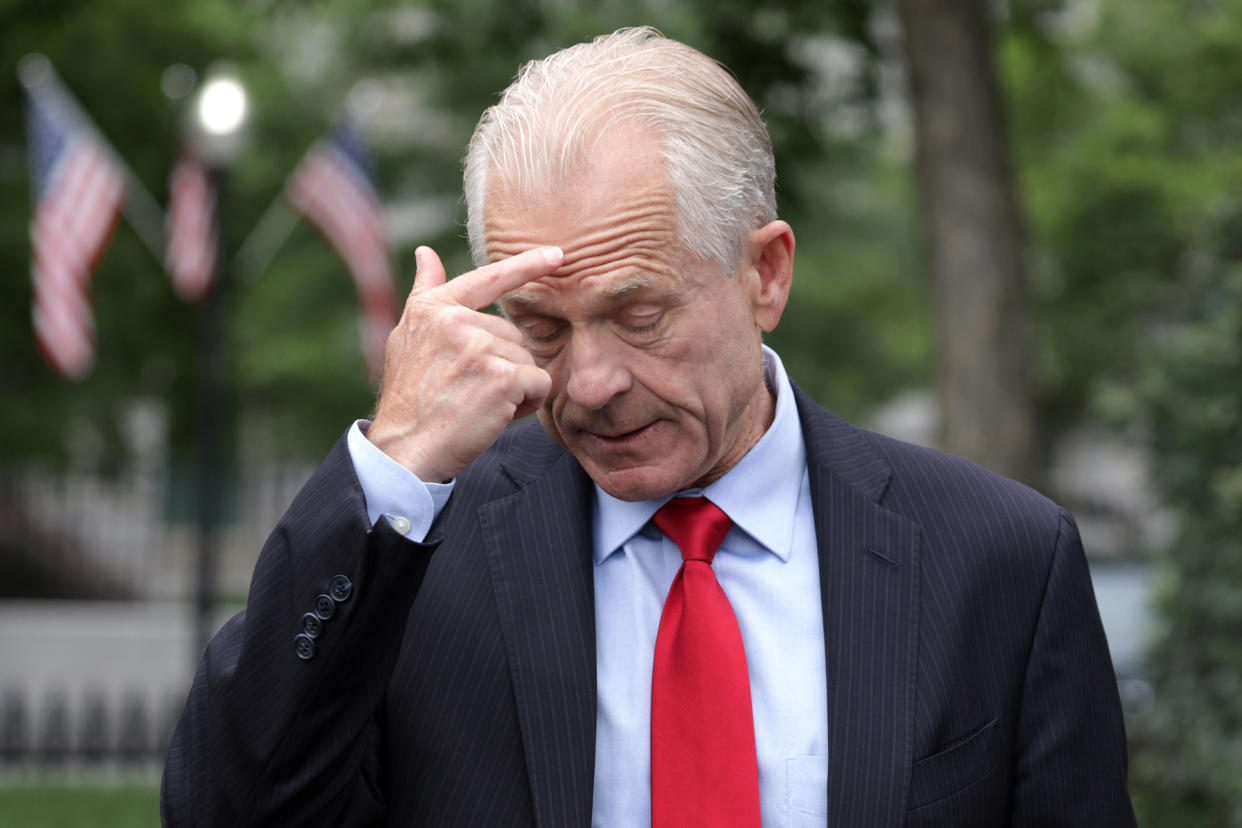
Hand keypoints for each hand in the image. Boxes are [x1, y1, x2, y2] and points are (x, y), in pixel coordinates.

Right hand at [367, 244, 563, 481]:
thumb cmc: (410, 399)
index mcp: (434, 309)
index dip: (526, 266)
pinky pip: (539, 383)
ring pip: (528, 361)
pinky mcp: (502, 375)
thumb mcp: (407, 338)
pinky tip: (497, 415)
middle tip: (470, 392)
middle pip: (514, 336)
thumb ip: (425, 293)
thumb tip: (425, 252)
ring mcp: (479, 346)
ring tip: (478, 404)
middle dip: (505, 366)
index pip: (488, 279)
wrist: (406, 449)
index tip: (558, 255)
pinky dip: (528, 404)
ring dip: (516, 388)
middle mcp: (456, 321)